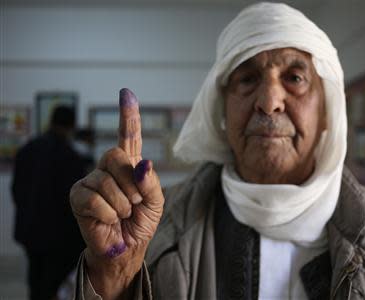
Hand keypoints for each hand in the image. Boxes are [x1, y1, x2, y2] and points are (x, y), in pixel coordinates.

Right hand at [70, 88, 163, 298]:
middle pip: (116, 155)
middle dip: (131, 182)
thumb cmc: (141, 222)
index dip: (128, 115)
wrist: (127, 247)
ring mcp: (91, 180)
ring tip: (122, 213)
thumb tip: (142, 163)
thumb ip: (150, 181)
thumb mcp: (156, 202)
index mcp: (129, 165)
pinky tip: (108, 219)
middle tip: (134, 202)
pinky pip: (94, 198)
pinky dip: (108, 213)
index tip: (126, 92)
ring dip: (122, 203)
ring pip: (106, 181)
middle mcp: (108, 168)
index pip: (129, 136)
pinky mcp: (78, 196)